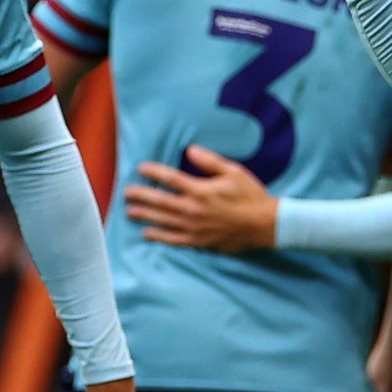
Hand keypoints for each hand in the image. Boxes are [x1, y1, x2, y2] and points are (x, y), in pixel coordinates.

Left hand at [125, 145, 277, 251]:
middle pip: (160, 201)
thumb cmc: (250, 196)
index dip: (153, 172)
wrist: (265, 225)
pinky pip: (173, 240)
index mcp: (200, 190)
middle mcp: (193, 210)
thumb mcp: (233, 172)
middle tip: (126, 192)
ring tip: (129, 211)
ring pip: (163, 221)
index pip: (170, 179)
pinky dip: (159, 237)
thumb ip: (210, 161)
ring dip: (144, 215)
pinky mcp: (199, 242)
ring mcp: (194, 228)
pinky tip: (147, 233)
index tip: (141, 167)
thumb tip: (190, 150)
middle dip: (141, 196)